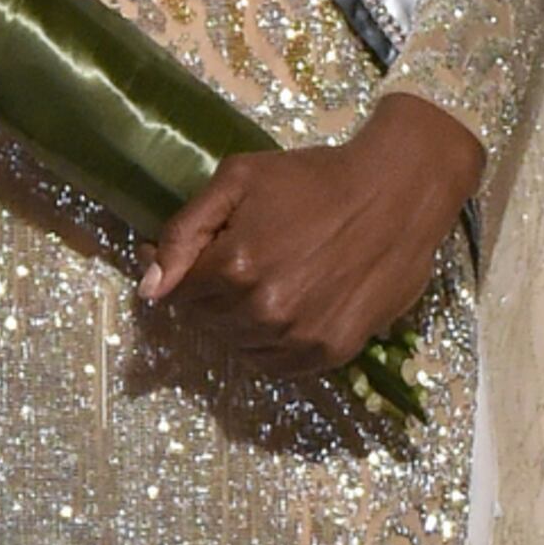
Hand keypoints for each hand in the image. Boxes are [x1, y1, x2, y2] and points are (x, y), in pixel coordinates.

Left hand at [142, 93, 482, 380]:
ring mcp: (300, 338)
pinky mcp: (331, 353)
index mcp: (236, 267)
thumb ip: (185, 232)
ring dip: (238, 320)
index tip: (185, 254)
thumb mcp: (239, 180)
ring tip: (264, 280)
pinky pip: (276, 365)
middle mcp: (265, 312)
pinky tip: (286, 306)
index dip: (176, 271)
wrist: (395, 194)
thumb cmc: (313, 179)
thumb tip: (149, 287)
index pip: (178, 292)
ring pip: (239, 345)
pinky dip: (270, 343)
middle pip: (207, 321)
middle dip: (209, 292)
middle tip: (237, 258)